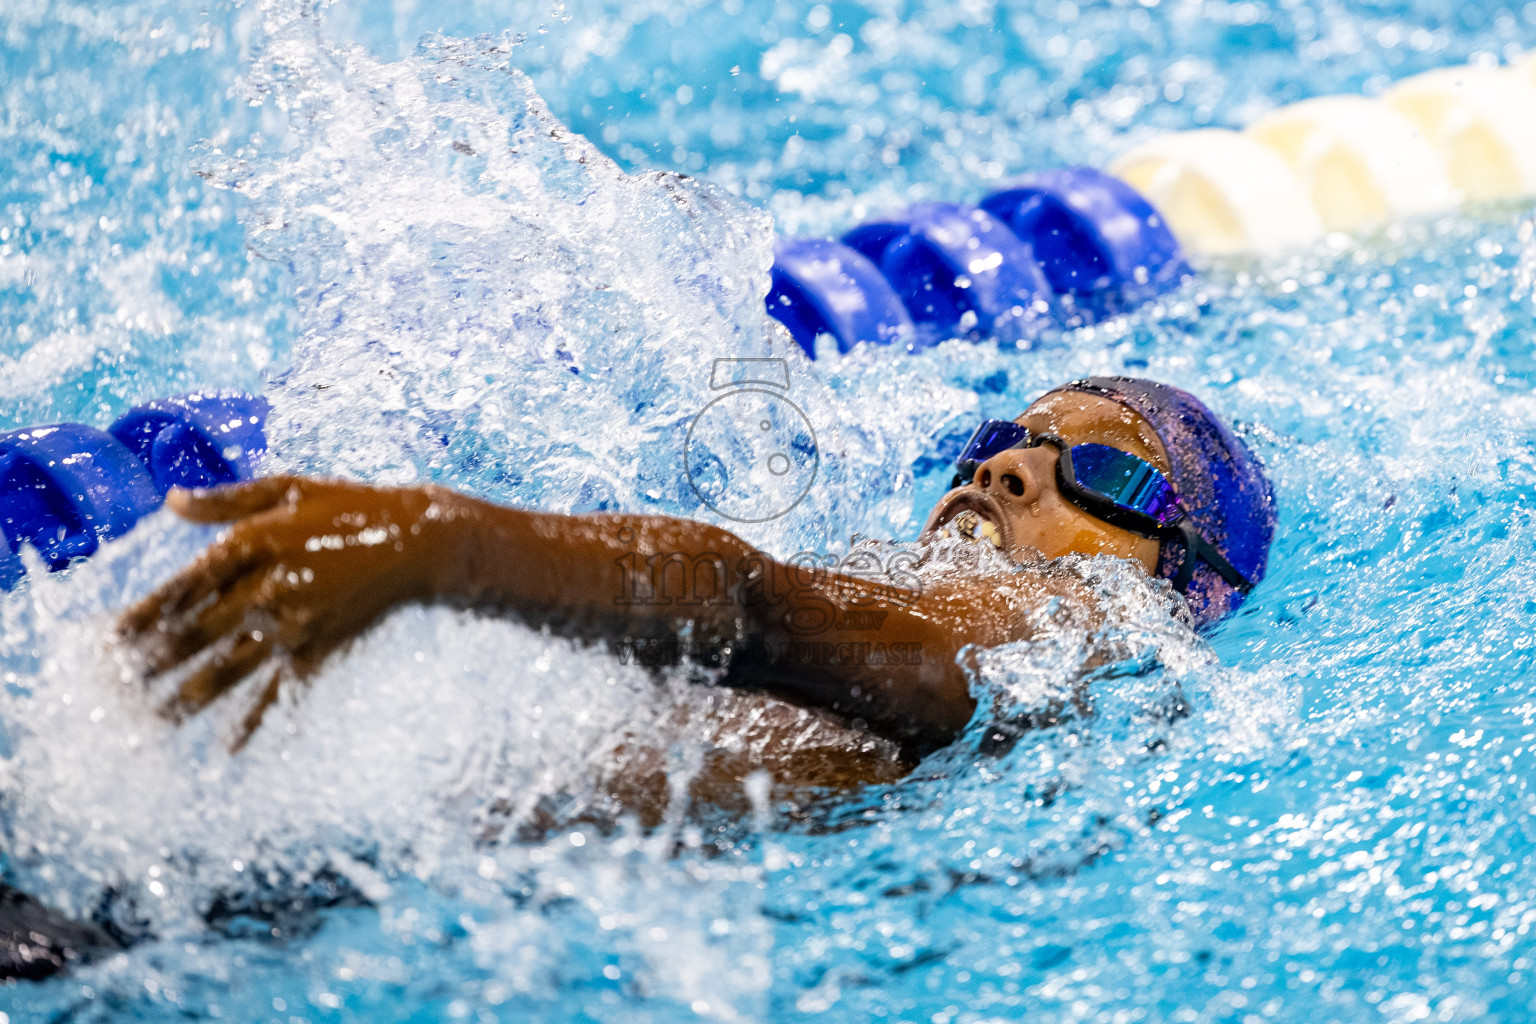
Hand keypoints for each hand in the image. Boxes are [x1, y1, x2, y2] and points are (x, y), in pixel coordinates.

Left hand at [118, 476, 456, 747]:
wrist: (418, 542)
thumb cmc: (351, 508)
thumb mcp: (289, 489)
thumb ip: (228, 500)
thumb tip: (172, 500)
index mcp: (253, 544)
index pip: (182, 588)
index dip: (142, 617)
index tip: (108, 642)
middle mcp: (267, 588)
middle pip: (194, 636)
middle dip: (150, 666)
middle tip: (113, 693)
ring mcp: (293, 625)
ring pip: (228, 670)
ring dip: (186, 700)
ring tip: (151, 723)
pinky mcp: (319, 649)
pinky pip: (280, 691)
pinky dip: (255, 721)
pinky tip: (229, 746)